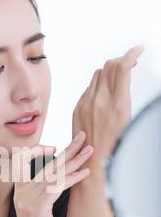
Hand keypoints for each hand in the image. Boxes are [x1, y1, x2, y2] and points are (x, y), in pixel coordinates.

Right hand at [13, 132, 92, 216]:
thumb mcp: (39, 211)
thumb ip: (44, 193)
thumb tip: (61, 179)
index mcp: (20, 191)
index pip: (22, 159)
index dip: (39, 150)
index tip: (56, 148)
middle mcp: (22, 192)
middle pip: (47, 164)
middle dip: (68, 149)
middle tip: (83, 136)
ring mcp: (28, 199)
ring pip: (54, 173)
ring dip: (75, 160)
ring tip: (90, 150)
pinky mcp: (38, 208)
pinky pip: (57, 187)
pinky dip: (72, 179)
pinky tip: (85, 173)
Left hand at [72, 45, 143, 174]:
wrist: (93, 167)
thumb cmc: (116, 149)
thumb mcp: (128, 121)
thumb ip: (123, 99)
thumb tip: (123, 80)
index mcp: (117, 105)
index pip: (122, 67)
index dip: (132, 53)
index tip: (139, 49)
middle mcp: (99, 102)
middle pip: (109, 66)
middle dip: (122, 60)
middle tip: (132, 62)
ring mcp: (86, 105)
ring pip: (97, 75)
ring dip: (109, 72)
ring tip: (118, 77)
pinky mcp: (77, 110)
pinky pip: (88, 89)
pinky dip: (98, 85)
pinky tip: (104, 93)